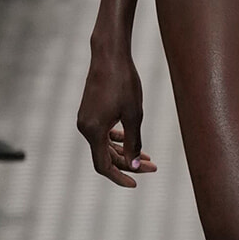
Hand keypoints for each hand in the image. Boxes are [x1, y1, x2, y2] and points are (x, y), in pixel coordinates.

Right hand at [77, 44, 156, 187]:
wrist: (109, 55)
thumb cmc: (124, 83)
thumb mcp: (134, 115)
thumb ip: (134, 143)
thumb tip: (135, 165)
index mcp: (93, 131)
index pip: (104, 165)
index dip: (119, 177)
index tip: (136, 184)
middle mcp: (85, 127)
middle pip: (106, 156)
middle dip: (129, 163)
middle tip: (153, 166)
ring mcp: (85, 119)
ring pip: (105, 145)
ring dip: (125, 152)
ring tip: (148, 156)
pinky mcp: (89, 112)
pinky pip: (102, 133)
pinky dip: (116, 139)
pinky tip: (130, 139)